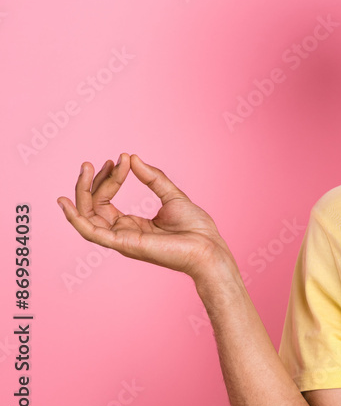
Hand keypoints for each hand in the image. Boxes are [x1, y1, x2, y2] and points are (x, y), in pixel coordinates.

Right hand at [57, 154, 231, 281]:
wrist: (208, 247)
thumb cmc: (195, 228)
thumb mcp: (172, 195)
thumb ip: (152, 178)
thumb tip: (132, 158)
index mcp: (131, 224)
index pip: (106, 200)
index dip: (110, 179)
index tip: (120, 159)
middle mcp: (122, 233)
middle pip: (93, 207)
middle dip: (91, 183)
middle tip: (94, 163)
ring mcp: (121, 239)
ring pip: (87, 217)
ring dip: (82, 193)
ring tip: (85, 169)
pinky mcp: (124, 244)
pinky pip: (91, 233)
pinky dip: (76, 218)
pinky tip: (67, 202)